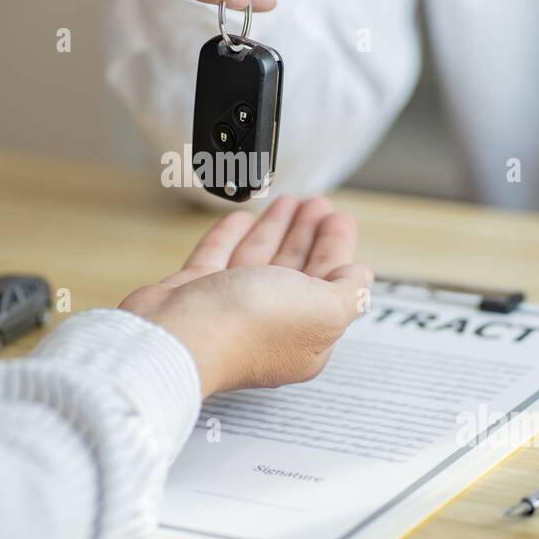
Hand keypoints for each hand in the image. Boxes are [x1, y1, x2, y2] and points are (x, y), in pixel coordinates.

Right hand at [120, 196, 371, 396]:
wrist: (178, 335)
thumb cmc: (248, 327)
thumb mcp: (324, 309)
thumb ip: (349, 292)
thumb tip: (361, 278)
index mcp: (306, 336)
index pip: (330, 284)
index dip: (337, 247)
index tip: (339, 217)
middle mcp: (268, 326)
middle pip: (296, 271)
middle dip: (308, 233)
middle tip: (316, 204)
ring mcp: (229, 310)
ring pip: (258, 261)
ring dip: (276, 229)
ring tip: (287, 201)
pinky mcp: (194, 295)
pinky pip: (217, 259)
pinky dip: (231, 236)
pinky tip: (241, 219)